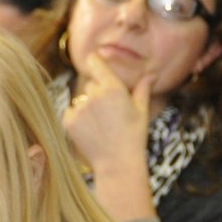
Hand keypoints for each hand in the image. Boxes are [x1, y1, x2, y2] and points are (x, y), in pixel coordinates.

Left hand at [64, 54, 152, 176]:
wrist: (117, 163)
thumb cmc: (133, 137)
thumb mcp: (141, 110)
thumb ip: (143, 88)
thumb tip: (152, 73)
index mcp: (113, 88)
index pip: (95, 62)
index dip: (94, 60)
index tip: (94, 59)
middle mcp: (94, 95)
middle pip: (91, 85)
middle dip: (98, 93)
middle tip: (110, 113)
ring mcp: (80, 108)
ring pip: (81, 99)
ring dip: (88, 107)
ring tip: (101, 125)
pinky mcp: (69, 121)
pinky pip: (71, 112)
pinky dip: (77, 118)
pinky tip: (91, 130)